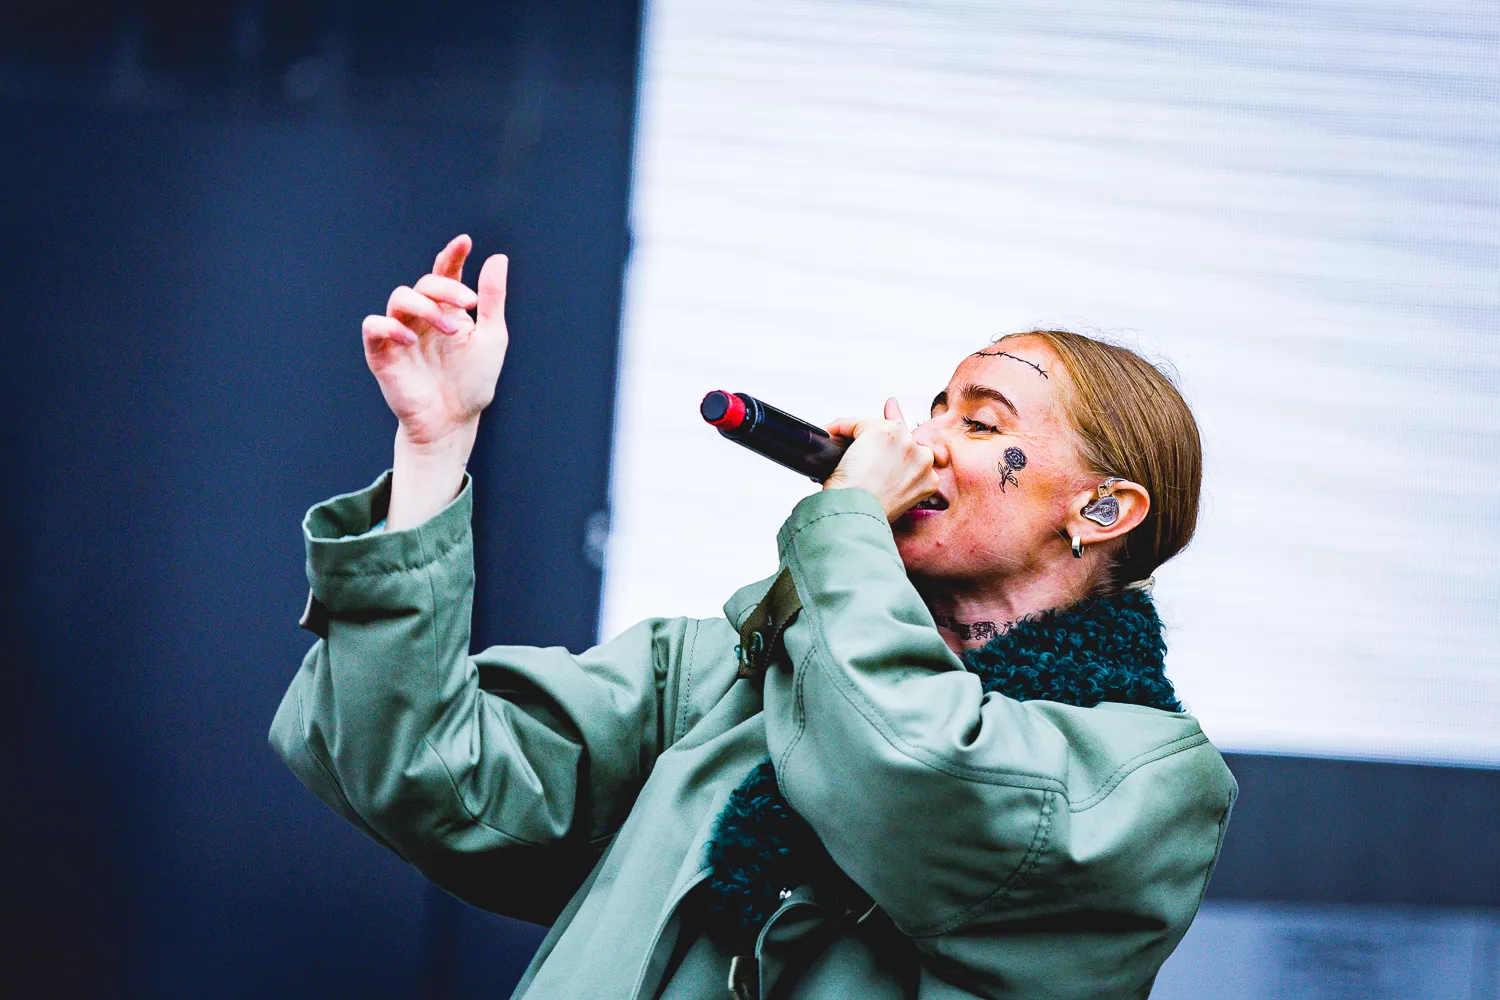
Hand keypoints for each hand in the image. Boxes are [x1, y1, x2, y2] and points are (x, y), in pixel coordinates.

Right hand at [362, 235, 508, 528]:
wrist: (453, 421)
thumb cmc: (472, 382)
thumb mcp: (490, 338)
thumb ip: (491, 299)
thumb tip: (497, 258)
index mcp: (447, 310)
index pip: (444, 273)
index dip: (451, 255)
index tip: (464, 242)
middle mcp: (422, 316)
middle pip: (424, 283)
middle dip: (446, 289)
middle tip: (468, 306)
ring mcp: (400, 332)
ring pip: (400, 297)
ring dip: (426, 306)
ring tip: (449, 329)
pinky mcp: (381, 352)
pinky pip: (374, 325)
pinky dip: (389, 326)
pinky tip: (411, 339)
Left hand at [822, 399, 938, 520]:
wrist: (858, 513)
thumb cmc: (868, 514)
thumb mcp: (891, 503)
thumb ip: (894, 481)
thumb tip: (880, 464)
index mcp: (928, 477)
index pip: (916, 449)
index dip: (899, 436)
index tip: (892, 408)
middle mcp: (921, 457)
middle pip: (897, 436)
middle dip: (875, 439)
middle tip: (855, 447)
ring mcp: (904, 442)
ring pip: (876, 428)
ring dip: (857, 435)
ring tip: (837, 449)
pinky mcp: (881, 431)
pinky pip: (856, 423)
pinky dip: (840, 428)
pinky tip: (831, 437)